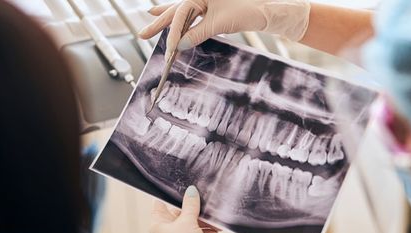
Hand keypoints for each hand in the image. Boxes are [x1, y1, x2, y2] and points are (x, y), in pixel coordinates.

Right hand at [139, 0, 310, 53]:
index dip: (174, 32)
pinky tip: (174, 19)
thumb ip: (198, 34)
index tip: (171, 49)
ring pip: (182, 12)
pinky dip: (183, 20)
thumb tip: (181, 46)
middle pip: (176, 10)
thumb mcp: (219, 23)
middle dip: (159, 22)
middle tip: (143, 34)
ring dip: (167, 19)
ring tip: (150, 18)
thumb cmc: (247, 10)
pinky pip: (192, 14)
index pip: (180, 13)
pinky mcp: (212, 8)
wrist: (267, 10)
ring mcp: (206, 1)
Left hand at [150, 186, 239, 232]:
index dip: (173, 196)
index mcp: (158, 224)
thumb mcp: (187, 221)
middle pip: (180, 213)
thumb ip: (190, 204)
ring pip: (191, 222)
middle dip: (195, 211)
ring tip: (214, 225)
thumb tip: (191, 190)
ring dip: (204, 222)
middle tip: (206, 208)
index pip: (161, 203)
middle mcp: (165, 231)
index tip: (186, 188)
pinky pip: (198, 232)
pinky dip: (206, 232)